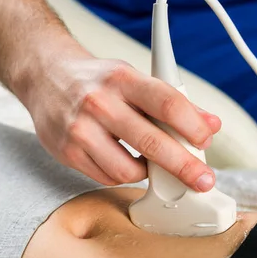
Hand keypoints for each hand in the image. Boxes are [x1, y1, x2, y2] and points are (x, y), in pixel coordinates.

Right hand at [24, 43, 220, 189]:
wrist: (46, 77)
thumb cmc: (98, 81)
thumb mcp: (134, 79)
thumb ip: (172, 101)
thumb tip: (210, 124)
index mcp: (122, 79)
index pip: (166, 103)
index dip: (193, 126)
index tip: (206, 141)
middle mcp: (99, 103)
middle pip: (151, 142)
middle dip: (184, 166)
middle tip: (203, 180)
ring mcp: (80, 130)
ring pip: (128, 170)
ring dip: (149, 173)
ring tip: (153, 164)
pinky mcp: (67, 152)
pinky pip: (108, 178)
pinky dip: (125, 175)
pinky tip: (127, 162)